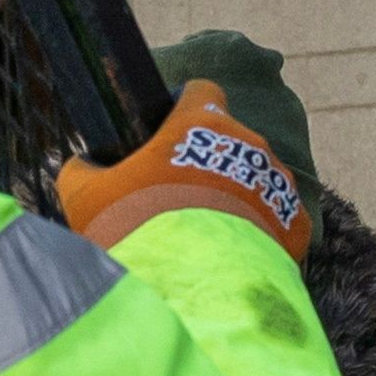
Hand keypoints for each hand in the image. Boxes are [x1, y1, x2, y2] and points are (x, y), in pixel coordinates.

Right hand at [56, 80, 316, 258]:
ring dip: (235, 196)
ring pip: (256, 178)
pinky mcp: (295, 222)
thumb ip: (81, 171)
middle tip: (180, 197)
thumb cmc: (137, 228)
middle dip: (208, 162)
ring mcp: (276, 181)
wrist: (192, 285)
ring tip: (206, 234)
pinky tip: (233, 256)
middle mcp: (248, 141)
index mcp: (201, 121)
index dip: (185, 108)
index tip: (169, 132)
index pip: (202, 91)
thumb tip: (80, 167)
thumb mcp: (88, 196)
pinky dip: (260, 233)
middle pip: (230, 139)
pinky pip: (278, 219)